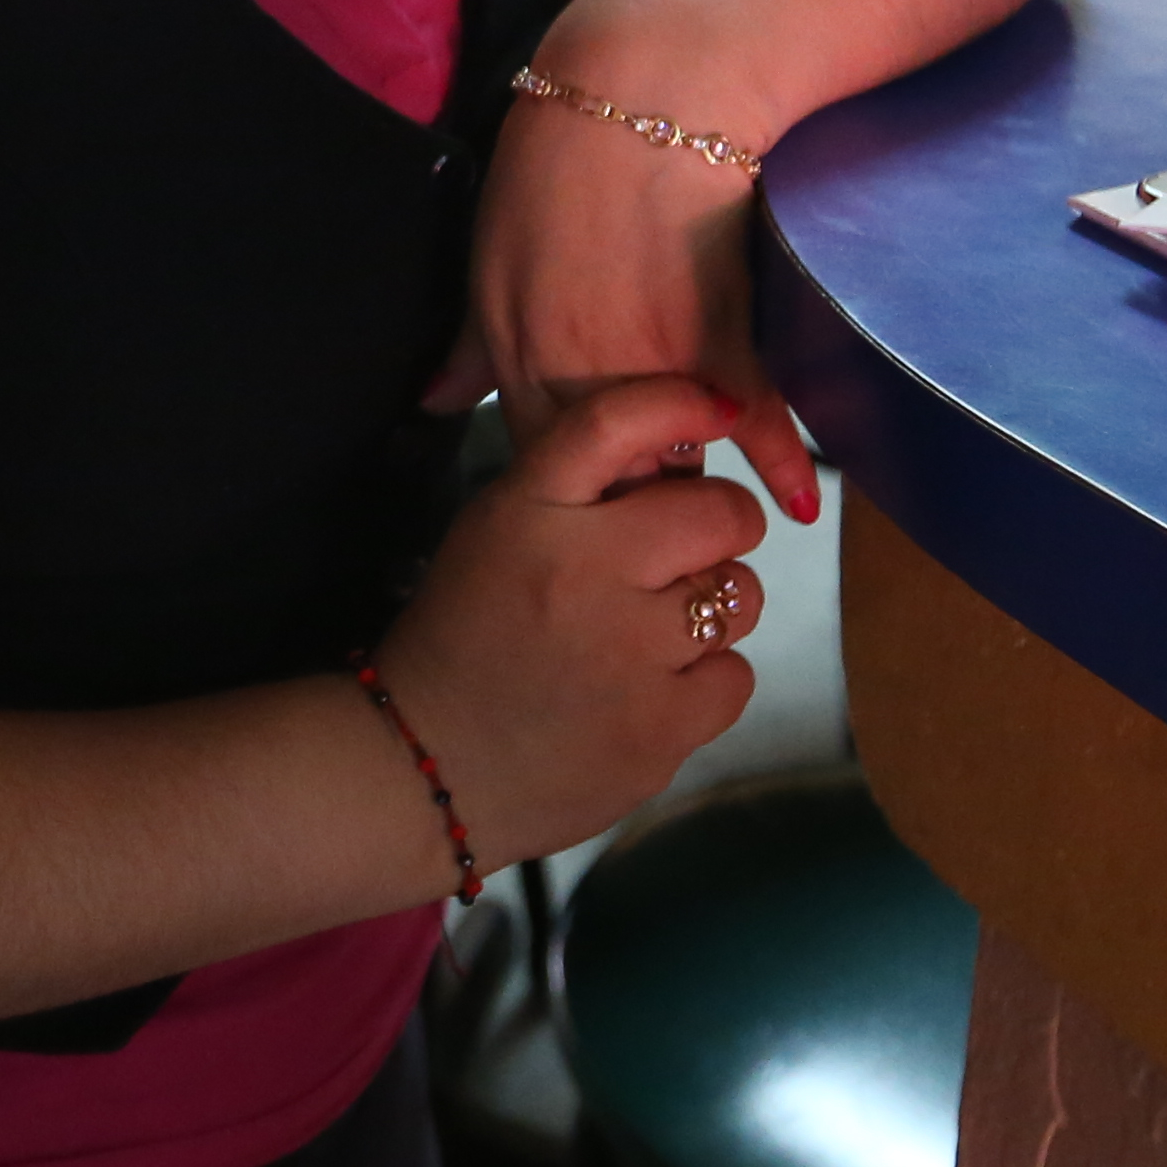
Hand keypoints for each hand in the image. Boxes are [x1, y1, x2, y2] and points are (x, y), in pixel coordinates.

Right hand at [368, 373, 766, 868]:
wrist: (426, 763)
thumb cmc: (463, 637)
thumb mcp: (494, 532)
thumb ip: (575, 491)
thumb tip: (680, 451)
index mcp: (531, 512)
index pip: (618, 423)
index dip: (684, 403)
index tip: (719, 409)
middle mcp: (585, 570)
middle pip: (721, 513)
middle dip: (724, 525)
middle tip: (694, 552)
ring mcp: (629, 653)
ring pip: (740, 596)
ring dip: (715, 607)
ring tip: (663, 633)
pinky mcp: (659, 727)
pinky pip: (736, 677)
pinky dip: (706, 684)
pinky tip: (655, 693)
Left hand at [467, 45, 822, 523]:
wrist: (649, 89)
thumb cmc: (563, 161)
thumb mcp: (492, 255)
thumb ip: (471, 345)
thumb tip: (436, 403)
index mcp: (512, 349)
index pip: (537, 457)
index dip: (572, 489)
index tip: (597, 503)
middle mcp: (572, 368)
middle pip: (605, 474)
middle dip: (630, 504)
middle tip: (660, 522)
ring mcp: (647, 358)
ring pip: (675, 456)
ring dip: (698, 488)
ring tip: (717, 519)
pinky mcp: (718, 335)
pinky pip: (751, 421)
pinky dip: (779, 463)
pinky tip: (797, 500)